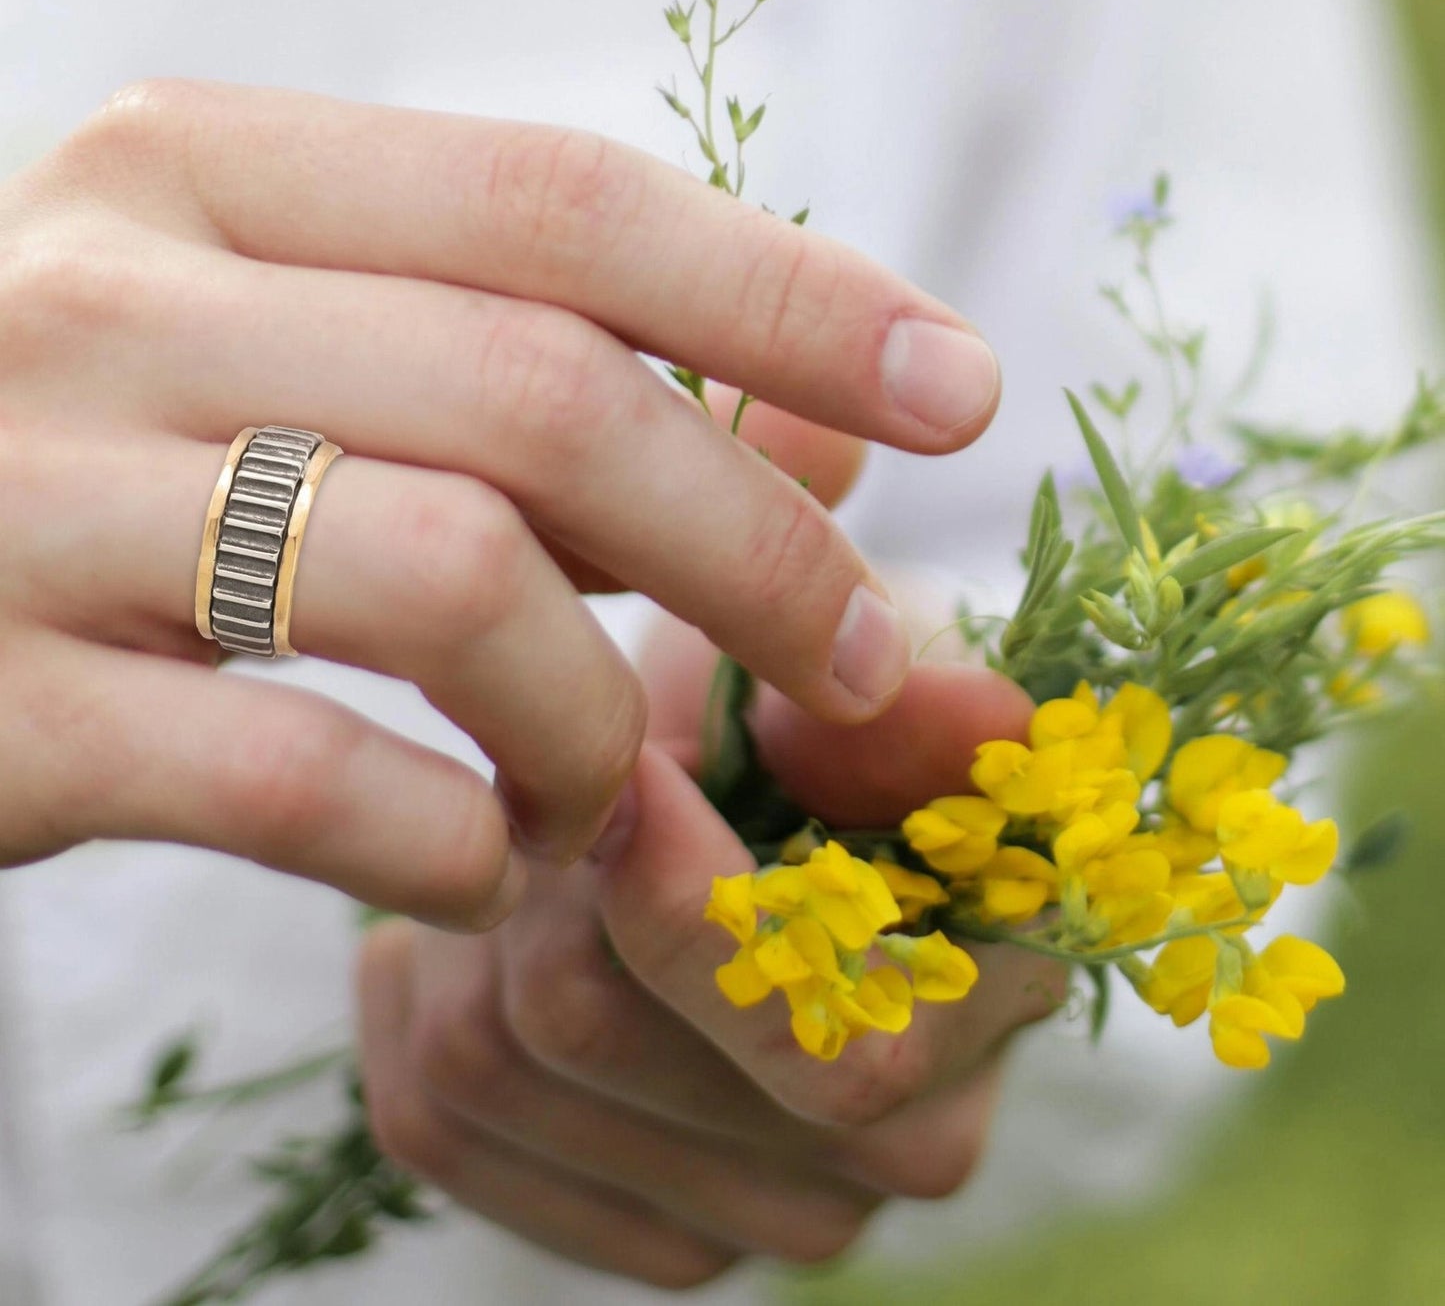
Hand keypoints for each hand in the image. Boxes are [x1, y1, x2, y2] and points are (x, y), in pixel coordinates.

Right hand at [0, 79, 999, 923]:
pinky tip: (484, 868)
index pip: (562, 203)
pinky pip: (306, 782)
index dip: (789, 295)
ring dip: (596, 719)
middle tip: (857, 656)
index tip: (959, 388)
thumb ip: (549, 358)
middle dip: (756, 543)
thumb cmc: (116, 459)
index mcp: (205, 176)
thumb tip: (828, 411)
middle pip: (544, 397)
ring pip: (449, 580)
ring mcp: (29, 498)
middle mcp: (111, 299)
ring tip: (616, 791)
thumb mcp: (310, 348)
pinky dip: (451, 845)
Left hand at [356, 628, 1064, 1287]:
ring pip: (484, 1070)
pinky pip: (433, 1123)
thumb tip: (988, 715)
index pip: (824, 1046)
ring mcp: (757, 1211)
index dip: (690, 909)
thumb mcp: (858, 681)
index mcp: (977, 1012)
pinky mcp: (633, 1221)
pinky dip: (414, 1004)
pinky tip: (460, 934)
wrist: (767, 805)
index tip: (632, 773)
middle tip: (560, 780)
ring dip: (466, 923)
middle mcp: (885, 1149)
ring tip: (515, 843)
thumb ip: (909, 700)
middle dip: (545, 872)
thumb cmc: (815, 720)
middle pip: (590, 1033)